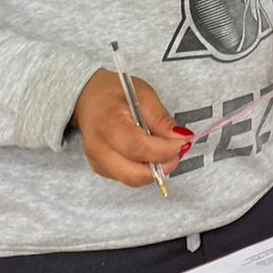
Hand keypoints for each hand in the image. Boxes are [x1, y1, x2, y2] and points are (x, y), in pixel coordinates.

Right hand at [72, 69, 187, 188]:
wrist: (87, 98)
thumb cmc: (115, 93)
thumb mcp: (143, 95)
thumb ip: (161, 119)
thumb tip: (182, 138)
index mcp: (107, 124)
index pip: (138, 148)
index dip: (165, 150)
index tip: (184, 142)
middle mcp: (98, 148)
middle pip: (134, 174)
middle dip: (162, 165)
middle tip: (178, 149)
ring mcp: (97, 161)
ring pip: (132, 179)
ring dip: (155, 169)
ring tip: (165, 148)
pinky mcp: (100, 169)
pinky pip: (127, 177)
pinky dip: (144, 169)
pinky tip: (150, 151)